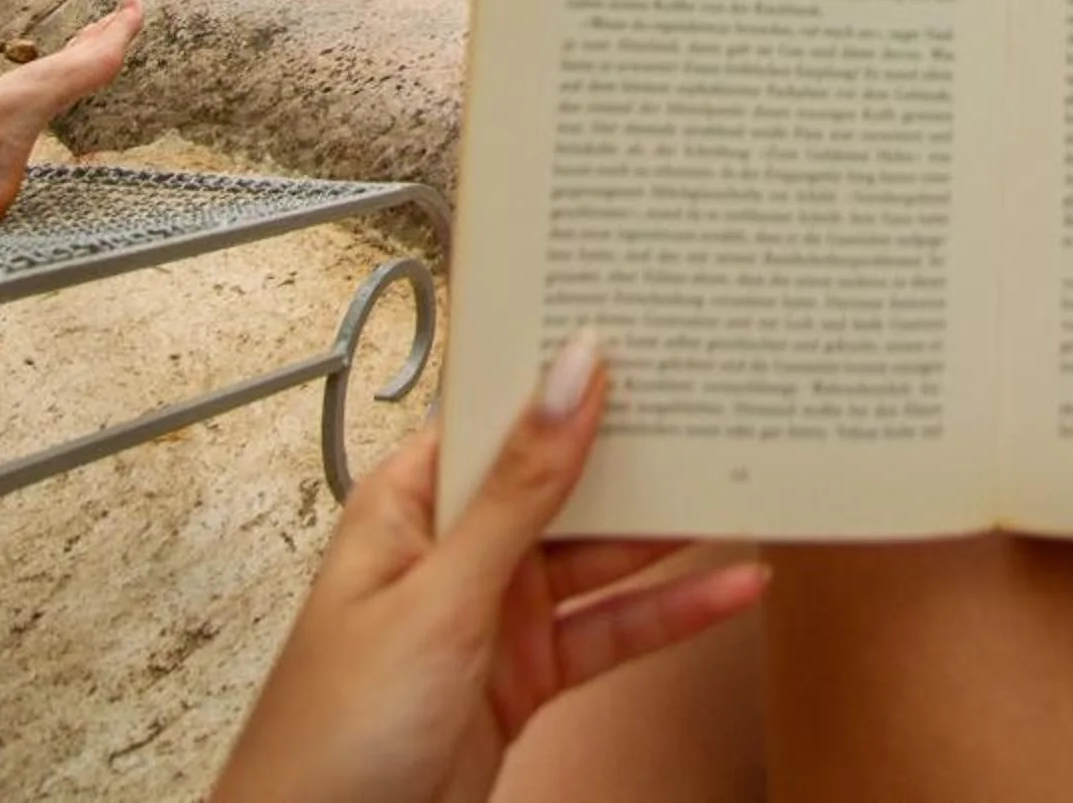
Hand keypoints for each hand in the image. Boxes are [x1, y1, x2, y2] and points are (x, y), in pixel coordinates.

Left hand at [214, 336, 767, 802]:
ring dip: (668, 532)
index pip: (503, 417)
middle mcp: (454, 551)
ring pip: (601, 557)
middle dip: (636, 452)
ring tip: (743, 485)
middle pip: (564, 483)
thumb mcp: (438, 597)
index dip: (568, 377)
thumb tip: (569, 380)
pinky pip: (614, 630)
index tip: (641, 335)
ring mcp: (495, 615)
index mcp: (410, 505)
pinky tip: (727, 588)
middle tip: (717, 406)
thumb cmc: (329, 738)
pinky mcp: (528, 674)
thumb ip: (517, 492)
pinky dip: (672, 611)